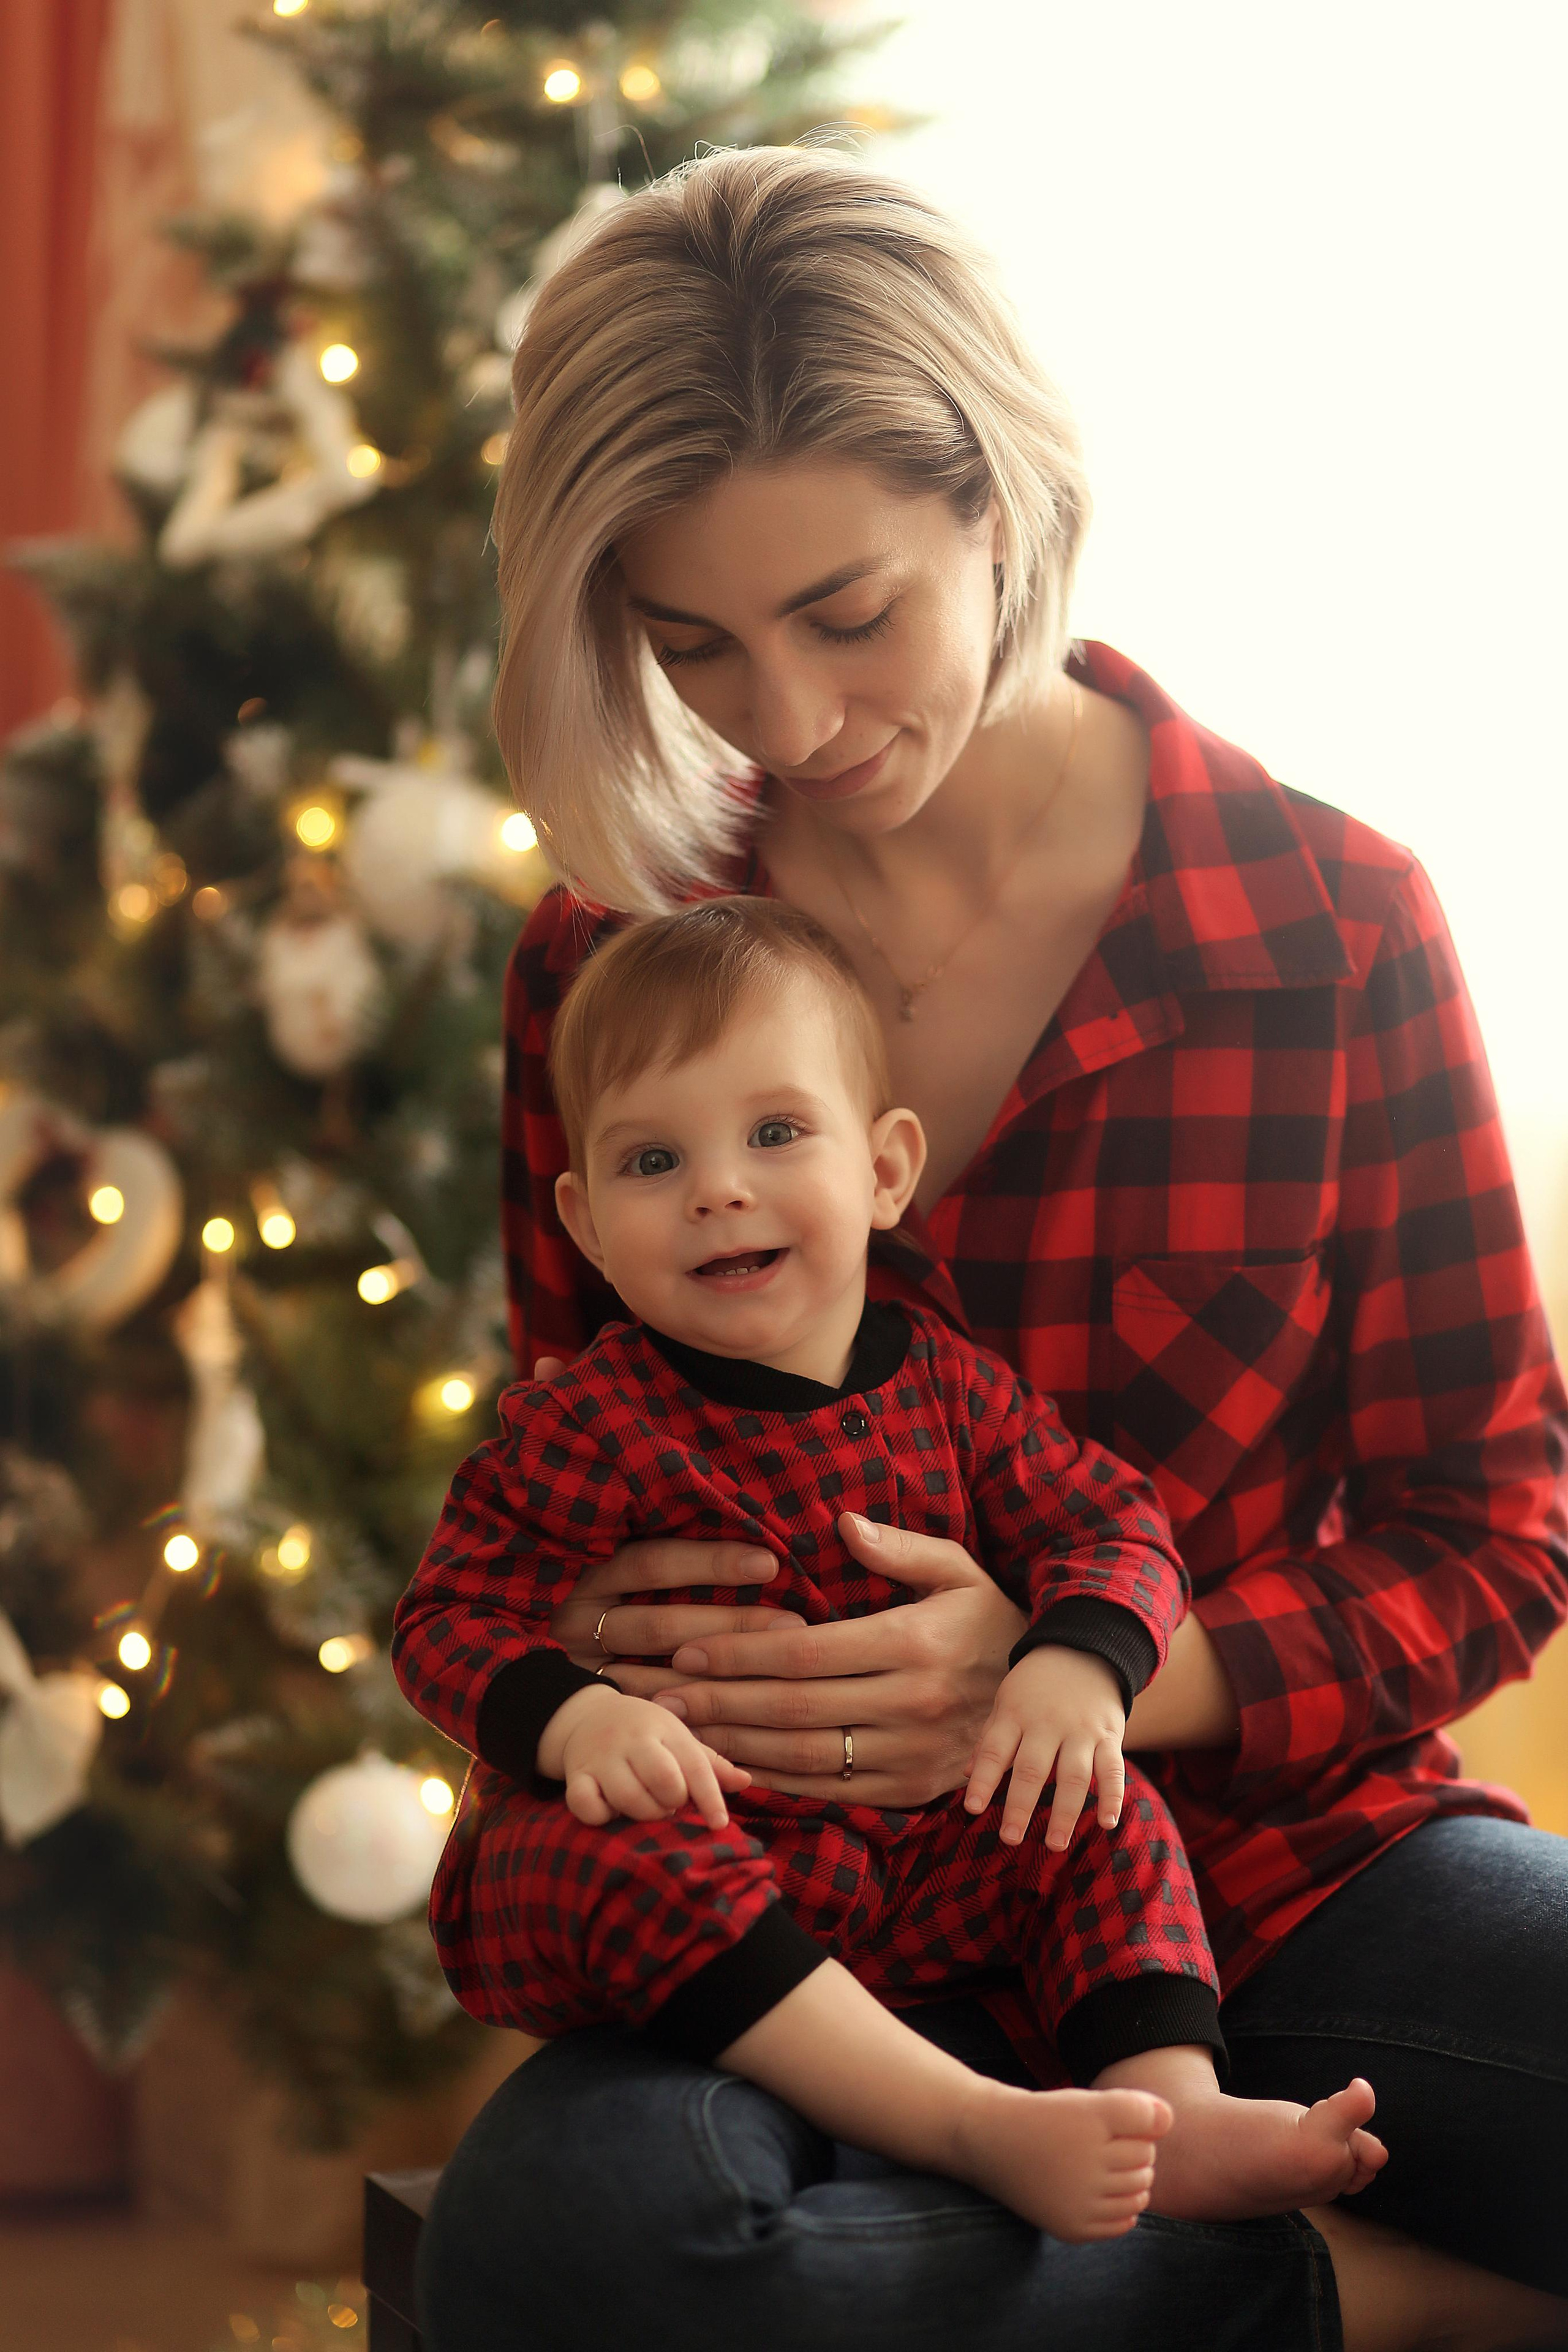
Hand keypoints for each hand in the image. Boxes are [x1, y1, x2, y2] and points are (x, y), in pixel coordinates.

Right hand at [531, 1353, 812, 1687]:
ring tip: (787, 1653)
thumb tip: (547, 1358)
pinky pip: (643, 1708)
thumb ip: (556, 1436)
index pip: (650, 1560)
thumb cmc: (518, 1548)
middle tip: (796, 1616)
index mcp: (577, 1559)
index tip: (770, 1558)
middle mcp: (577, 1611)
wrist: (462, 1635)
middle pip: (663, 1618)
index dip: (708, 1559)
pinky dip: (689, 1711)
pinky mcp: (583, 1695)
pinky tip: (740, 1716)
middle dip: (731, 1617)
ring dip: (723, 1660)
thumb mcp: (535, 1494)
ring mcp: (579, 1659)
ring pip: (661, 1665)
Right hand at [541, 1683, 751, 1829]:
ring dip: (643, 1812)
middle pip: (664, 1779)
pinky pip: (586, 1804)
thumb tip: (746, 1781)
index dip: (710, 1798)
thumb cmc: (645, 1734)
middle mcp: (634, 1740)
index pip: (695, 1765)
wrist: (586, 1715)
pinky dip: (600, 1815)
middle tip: (670, 1804)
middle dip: (673, 1802)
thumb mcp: (678, 1739)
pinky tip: (610, 1811)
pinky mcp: (576, 1774)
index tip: (719, 1824)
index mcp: (666, 1729)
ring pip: (628, 1797)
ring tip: (646, 1808)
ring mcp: (602, 1756)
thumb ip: (710, 1763)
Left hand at [649, 1513, 1026, 1807]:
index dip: (740, 1655)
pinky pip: (831, 1790)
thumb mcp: (958, 1570)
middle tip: (660, 1698)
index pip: (806, 1652)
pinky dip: (779, 1781)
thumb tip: (842, 1525)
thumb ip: (898, 1548)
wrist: (1049, 1697)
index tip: (689, 1653)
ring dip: (736, 1745)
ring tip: (683, 1733)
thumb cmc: (990, 1620)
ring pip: (805, 1754)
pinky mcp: (911, 1789)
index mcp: (914, 1643)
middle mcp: (910, 1704)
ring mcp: (911, 1754)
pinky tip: (737, 1765)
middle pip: (793, 1707)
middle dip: (719, 1703)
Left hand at [963, 1646, 1126, 1850]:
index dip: (984, 1779)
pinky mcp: (1109, 1735)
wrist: (1085, 1648)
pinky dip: (1112, 1796)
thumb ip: (990, 1739)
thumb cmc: (1035, 1685)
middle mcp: (1048, 1724)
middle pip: (1032, 1769)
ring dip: (1065, 1812)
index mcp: (1016, 1714)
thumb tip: (964, 1775)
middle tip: (1009, 1838)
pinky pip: (1113, 1768)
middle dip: (1020, 1806)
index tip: (972, 1808)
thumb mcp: (1006, 1701)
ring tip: (1055, 1844)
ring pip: (1073, 1775)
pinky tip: (1107, 1822)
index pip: (996, 1751)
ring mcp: (1081, 1730)